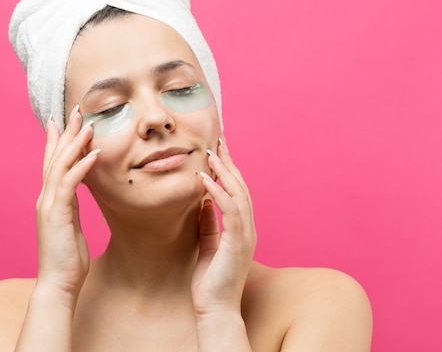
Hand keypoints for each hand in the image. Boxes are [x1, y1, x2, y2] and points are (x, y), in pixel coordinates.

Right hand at [34, 105, 99, 299]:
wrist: (58, 284)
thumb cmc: (67, 259)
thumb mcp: (71, 225)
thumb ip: (71, 207)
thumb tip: (77, 194)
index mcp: (50, 200)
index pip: (52, 163)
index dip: (56, 140)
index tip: (62, 119)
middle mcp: (46, 198)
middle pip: (54, 157)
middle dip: (64, 131)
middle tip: (76, 109)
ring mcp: (49, 205)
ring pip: (60, 165)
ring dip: (74, 142)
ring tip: (87, 123)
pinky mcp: (57, 214)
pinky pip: (70, 183)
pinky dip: (82, 166)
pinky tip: (94, 153)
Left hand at [191, 138, 256, 316]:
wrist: (215, 310)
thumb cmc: (210, 282)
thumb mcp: (207, 245)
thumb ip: (208, 224)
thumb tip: (203, 201)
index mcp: (241, 229)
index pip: (237, 192)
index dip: (228, 170)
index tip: (217, 150)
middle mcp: (248, 229)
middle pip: (241, 187)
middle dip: (229, 163)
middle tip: (218, 140)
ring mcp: (245, 236)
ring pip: (239, 194)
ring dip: (224, 172)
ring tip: (210, 153)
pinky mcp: (237, 243)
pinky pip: (230, 211)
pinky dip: (218, 193)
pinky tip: (205, 179)